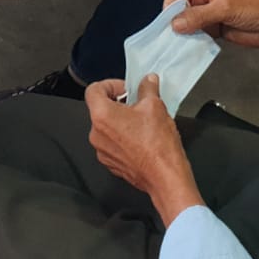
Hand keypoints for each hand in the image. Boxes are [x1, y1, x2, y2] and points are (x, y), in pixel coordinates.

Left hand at [86, 75, 201, 225]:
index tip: (126, 89)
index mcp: (102, 116)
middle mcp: (96, 134)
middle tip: (138, 104)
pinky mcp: (111, 163)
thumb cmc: (158, 145)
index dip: (111, 85)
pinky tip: (141, 139)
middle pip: (101, 109)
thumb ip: (147, 88)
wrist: (165, 178)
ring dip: (122, 121)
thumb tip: (148, 80)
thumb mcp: (155, 106)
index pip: (94, 90)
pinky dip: (123, 138)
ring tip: (143, 122)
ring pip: (107, 127)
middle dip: (120, 104)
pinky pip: (112, 143)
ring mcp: (102, 151)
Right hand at [162, 0, 258, 48]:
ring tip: (182, 42)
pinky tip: (192, 46)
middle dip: (176, 20)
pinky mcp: (214, 27)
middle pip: (180, 7)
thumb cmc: (258, 5)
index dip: (171, 5)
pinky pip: (197, 33)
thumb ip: (199, 16)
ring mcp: (209, 12)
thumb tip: (176, 23)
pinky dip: (193, 40)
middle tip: (173, 35)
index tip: (169, 21)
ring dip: (185, 32)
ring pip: (186, 22)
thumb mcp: (225, 8)